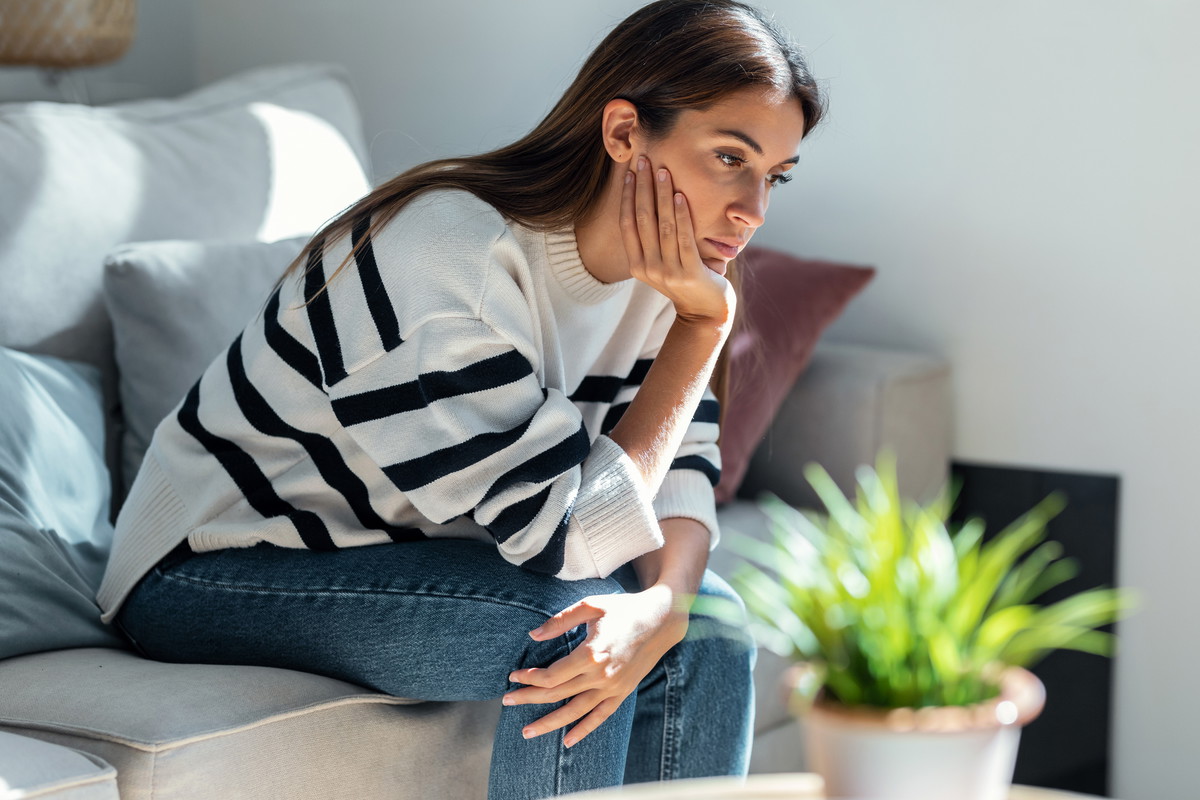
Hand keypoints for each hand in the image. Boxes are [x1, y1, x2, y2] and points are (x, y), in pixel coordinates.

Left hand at [502, 584, 688, 746]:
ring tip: (527, 732)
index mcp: (590, 654)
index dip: (529, 678)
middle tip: (507, 702)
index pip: (551, 676)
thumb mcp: (590, 606)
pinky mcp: (623, 692)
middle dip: (529, 699)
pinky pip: (600, 716)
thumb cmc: (624, 608)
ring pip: (575, 712)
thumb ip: (560, 621)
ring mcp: (613, 687)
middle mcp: (601, 676)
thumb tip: (533, 634)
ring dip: (549, 723)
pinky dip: (583, 730)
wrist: (662, 619)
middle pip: (557, 695)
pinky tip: (567, 740)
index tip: (513, 677)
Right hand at [621, 155, 735, 324]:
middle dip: (642, 186)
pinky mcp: (688, 273)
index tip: (630, 172)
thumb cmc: (686, 281)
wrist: (705, 313)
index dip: (628, 196)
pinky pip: (683, 237)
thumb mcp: (663, 263)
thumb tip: (652, 201)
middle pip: (641, 219)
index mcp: (637, 264)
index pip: (627, 223)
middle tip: (644, 160)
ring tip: (662, 170)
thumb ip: (654, 241)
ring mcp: (667, 271)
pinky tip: (679, 194)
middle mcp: (647, 268)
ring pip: (661, 225)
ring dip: (661, 194)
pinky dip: (681, 214)